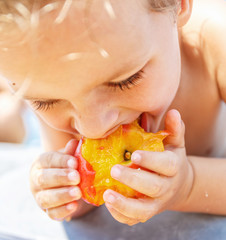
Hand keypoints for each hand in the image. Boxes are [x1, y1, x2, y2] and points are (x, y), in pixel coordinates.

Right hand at [30, 139, 81, 220]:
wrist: (62, 182)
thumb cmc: (66, 165)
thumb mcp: (68, 156)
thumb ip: (71, 151)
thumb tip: (75, 142)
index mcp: (40, 162)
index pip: (48, 160)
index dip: (61, 161)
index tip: (75, 162)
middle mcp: (36, 179)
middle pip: (44, 179)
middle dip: (61, 178)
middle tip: (77, 177)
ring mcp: (40, 196)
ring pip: (46, 198)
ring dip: (62, 195)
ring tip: (78, 192)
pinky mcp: (47, 210)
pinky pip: (52, 213)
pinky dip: (63, 210)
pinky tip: (74, 205)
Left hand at [103, 109, 193, 225]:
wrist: (177, 185)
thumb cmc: (171, 160)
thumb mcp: (175, 144)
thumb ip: (173, 129)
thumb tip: (173, 111)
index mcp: (173, 167)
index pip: (165, 164)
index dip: (151, 160)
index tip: (134, 154)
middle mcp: (166, 187)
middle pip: (153, 187)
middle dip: (134, 179)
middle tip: (114, 169)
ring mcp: (156, 203)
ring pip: (144, 210)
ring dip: (125, 204)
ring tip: (107, 194)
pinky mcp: (147, 213)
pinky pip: (134, 219)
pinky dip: (121, 214)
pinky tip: (108, 203)